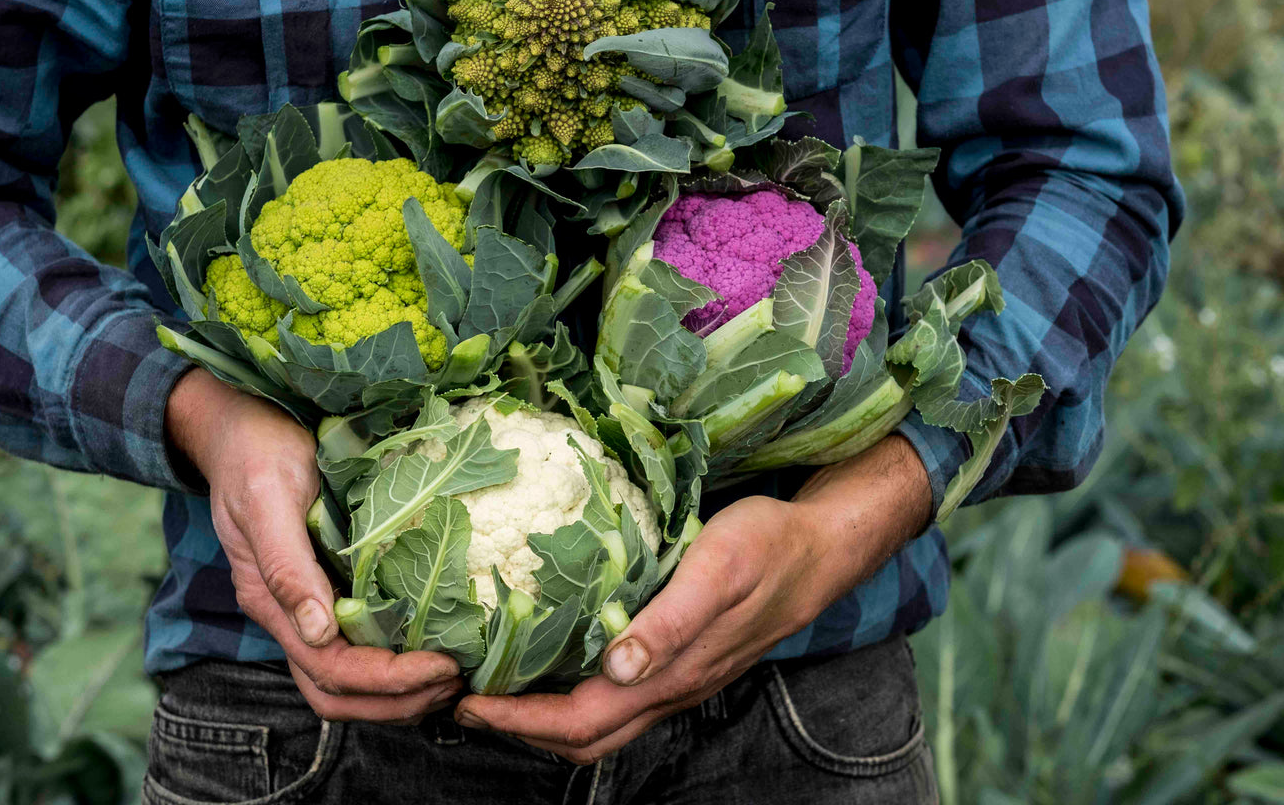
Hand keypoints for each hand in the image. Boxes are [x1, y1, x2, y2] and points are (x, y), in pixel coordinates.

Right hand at [165, 369, 463, 721]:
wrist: (238, 428)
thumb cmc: (253, 453)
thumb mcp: (268, 497)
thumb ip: (287, 566)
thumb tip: (320, 631)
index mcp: (271, 601)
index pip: (331, 669)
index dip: (388, 679)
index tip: (443, 667)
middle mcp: (287, 616)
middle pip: (338, 694)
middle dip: (398, 701)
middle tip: (457, 684)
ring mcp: (303, 608)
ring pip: (346, 683)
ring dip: (398, 694)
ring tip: (452, 678)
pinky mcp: (324, 591)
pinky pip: (356, 647)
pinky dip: (394, 664)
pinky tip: (435, 648)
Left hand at [455, 436, 931, 763]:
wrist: (820, 547)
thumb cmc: (767, 546)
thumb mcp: (719, 568)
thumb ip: (671, 621)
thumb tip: (618, 668)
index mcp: (673, 675)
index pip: (582, 721)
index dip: (520, 722)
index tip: (467, 704)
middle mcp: (671, 688)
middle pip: (585, 737)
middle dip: (520, 730)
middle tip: (463, 700)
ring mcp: (678, 678)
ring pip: (601, 722)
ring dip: (544, 716)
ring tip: (495, 685)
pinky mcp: (682, 659)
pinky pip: (618, 697)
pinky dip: (573, 692)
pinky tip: (553, 658)